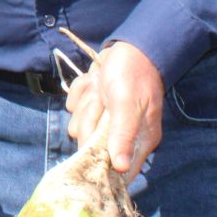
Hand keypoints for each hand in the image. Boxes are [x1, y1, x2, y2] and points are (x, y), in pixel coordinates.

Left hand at [65, 41, 164, 178]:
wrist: (130, 44)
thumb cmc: (132, 73)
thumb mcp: (127, 104)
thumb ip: (123, 135)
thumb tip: (122, 168)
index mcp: (140, 139)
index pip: (120, 171)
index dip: (102, 165)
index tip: (89, 148)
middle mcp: (124, 133)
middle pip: (91, 144)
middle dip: (90, 120)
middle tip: (101, 101)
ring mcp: (107, 119)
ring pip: (80, 124)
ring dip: (85, 103)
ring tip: (99, 88)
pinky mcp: (95, 104)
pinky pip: (76, 105)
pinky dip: (81, 91)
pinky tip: (94, 81)